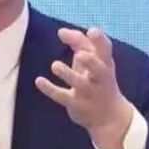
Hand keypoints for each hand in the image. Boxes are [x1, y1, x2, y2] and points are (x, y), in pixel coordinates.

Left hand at [35, 27, 132, 148]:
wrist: (110, 117)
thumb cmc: (98, 80)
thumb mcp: (94, 62)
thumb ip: (80, 43)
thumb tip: (61, 31)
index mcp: (105, 64)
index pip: (106, 50)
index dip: (100, 40)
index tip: (91, 31)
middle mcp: (100, 79)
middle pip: (100, 69)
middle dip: (91, 62)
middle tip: (80, 54)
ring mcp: (89, 93)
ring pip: (80, 84)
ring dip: (68, 74)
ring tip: (55, 65)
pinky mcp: (77, 105)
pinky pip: (63, 97)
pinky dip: (50, 89)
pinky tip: (39, 81)